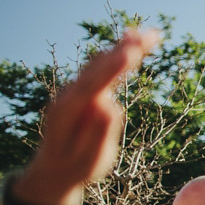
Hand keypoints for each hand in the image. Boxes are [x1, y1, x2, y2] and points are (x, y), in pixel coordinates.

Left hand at [13, 29, 159, 204]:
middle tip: (151, 36)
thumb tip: (110, 105)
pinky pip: (100, 67)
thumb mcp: (89, 160)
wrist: (53, 170)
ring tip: (150, 34)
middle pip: (98, 67)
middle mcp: (69, 95)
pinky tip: (132, 41)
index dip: (112, 68)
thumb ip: (98, 133)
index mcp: (68, 112)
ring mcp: (74, 91)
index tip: (131, 53)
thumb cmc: (75, 168)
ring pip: (99, 63)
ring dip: (123, 47)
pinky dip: (117, 53)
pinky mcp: (83, 91)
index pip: (93, 85)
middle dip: (124, 50)